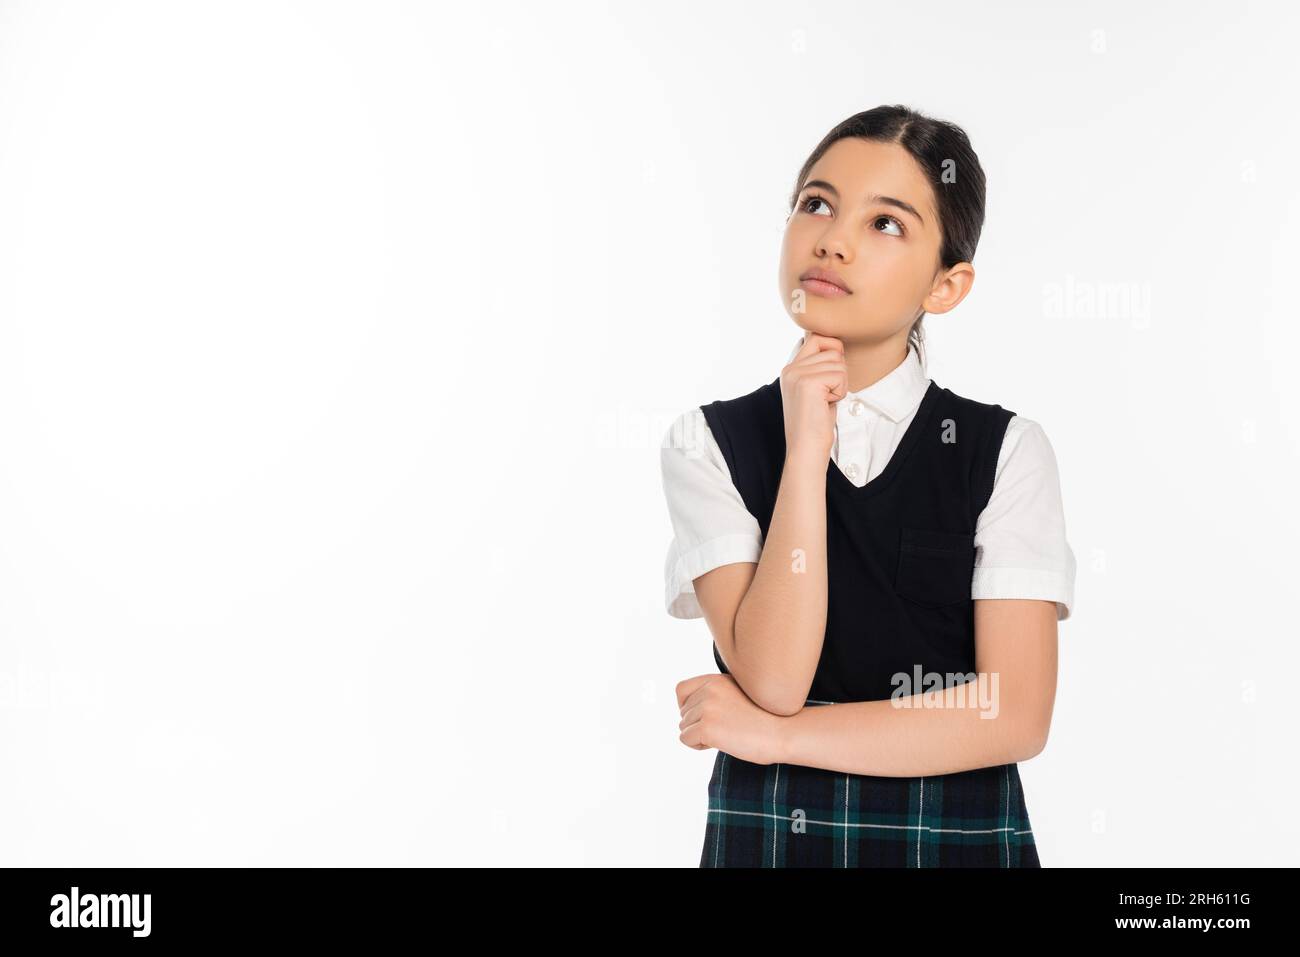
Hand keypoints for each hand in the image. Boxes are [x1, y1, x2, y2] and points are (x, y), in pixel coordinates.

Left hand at [676, 673, 785, 764]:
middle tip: (724, 730)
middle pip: (683, 712)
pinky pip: (686, 739)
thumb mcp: (738, 694)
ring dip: (699, 736)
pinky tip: (720, 744)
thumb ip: (715, 694)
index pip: (681, 690)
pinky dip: (698, 746)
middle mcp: (709, 690)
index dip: (687, 706)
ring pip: (684, 727)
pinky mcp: (707, 727)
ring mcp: (707, 708)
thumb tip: (689, 709)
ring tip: (726, 735)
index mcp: (716, 680)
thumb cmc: (766, 718)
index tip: (701, 717)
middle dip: (697, 724)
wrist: (784, 731)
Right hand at [780, 333, 846, 462]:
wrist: (806, 449)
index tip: (830, 377)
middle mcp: (790, 368)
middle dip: (839, 372)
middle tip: (826, 395)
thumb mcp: (816, 389)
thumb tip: (837, 344)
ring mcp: (797, 374)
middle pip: (832, 349)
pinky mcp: (808, 382)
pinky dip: (840, 392)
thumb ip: (820, 366)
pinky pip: (840, 375)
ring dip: (840, 384)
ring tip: (825, 401)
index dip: (832, 350)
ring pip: (838, 362)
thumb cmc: (815, 423)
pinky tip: (826, 405)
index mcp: (790, 368)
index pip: (817, 337)